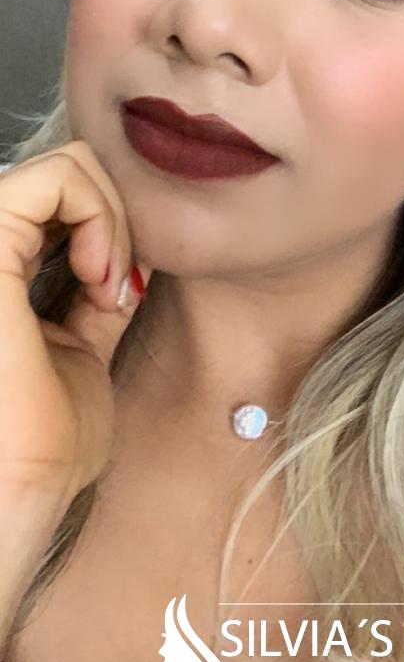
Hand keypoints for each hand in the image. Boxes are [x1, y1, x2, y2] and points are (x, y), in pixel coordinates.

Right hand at [0, 140, 151, 506]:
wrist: (19, 495)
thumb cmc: (42, 446)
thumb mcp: (79, 351)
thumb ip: (93, 297)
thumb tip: (127, 257)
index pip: (55, 204)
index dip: (105, 229)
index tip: (120, 292)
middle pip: (62, 176)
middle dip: (112, 219)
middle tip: (116, 286)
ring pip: (64, 165)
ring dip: (109, 217)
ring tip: (108, 284)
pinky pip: (56, 177)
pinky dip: (100, 213)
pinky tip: (104, 275)